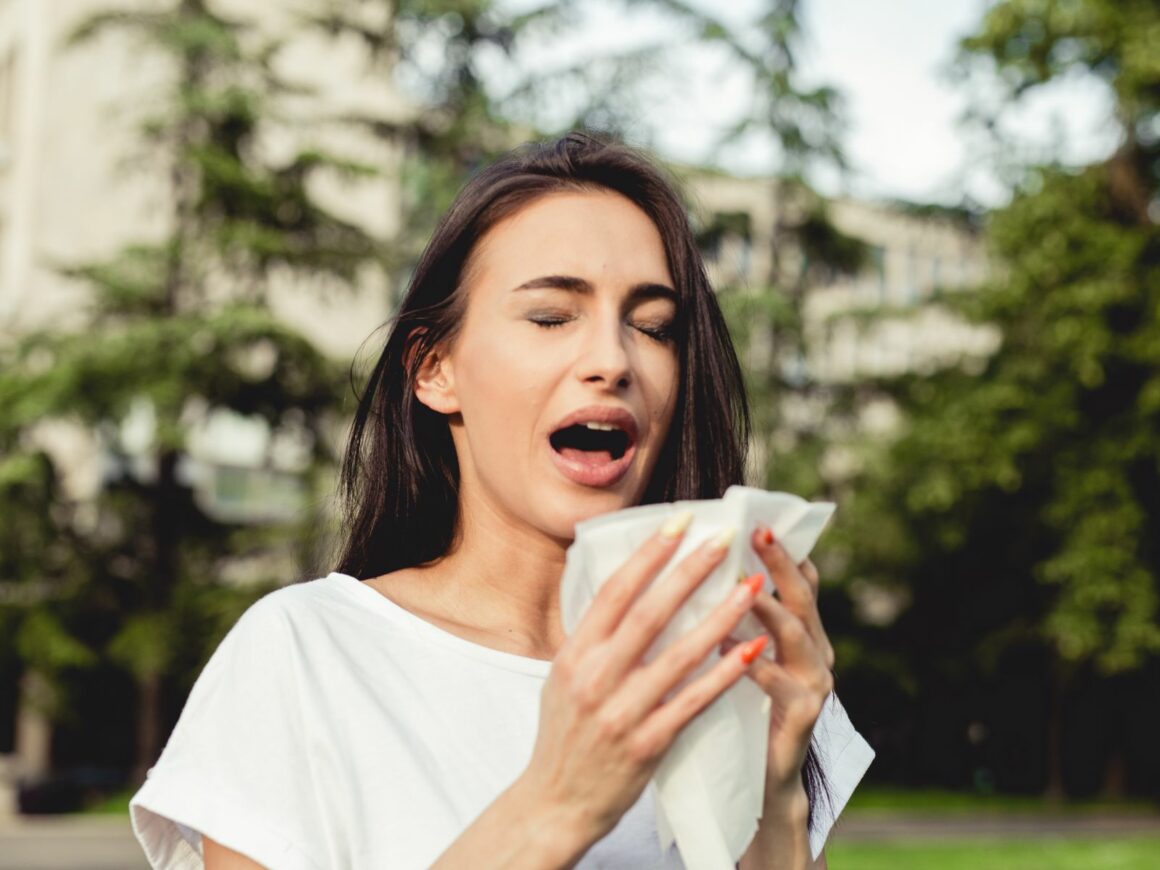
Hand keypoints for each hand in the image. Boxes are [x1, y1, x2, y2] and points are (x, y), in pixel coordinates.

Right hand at [519, 515, 770, 847]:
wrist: (556, 803)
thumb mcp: (562, 677)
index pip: (614, 591)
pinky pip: (694, 701)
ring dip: (720, 616)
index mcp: (573, 654)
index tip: (681, 521)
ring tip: (752, 587)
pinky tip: (752, 649)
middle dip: (691, 571)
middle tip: (725, 539)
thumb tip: (624, 587)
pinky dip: (725, 673)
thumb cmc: (564, 735)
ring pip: (680, 654)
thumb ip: (592, 638)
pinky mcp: (648, 744)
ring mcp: (622, 712)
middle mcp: (595, 678)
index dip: (649, 553)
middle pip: (650, 613)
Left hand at [725, 528, 834, 868]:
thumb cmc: (732, 708)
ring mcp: (812, 682)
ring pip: (796, 634)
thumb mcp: (730, 653)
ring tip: (744, 586)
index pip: (792, 578)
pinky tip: (729, 647)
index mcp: (794, 630)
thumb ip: (722, 614)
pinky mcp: (802, 715)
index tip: (753, 515)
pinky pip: (781, 684)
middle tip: (757, 533)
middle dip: (779, 562)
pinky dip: (754, 664)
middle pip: (800, 595)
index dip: (778, 547)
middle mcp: (811, 650)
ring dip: (770, 608)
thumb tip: (687, 563)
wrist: (752, 782)